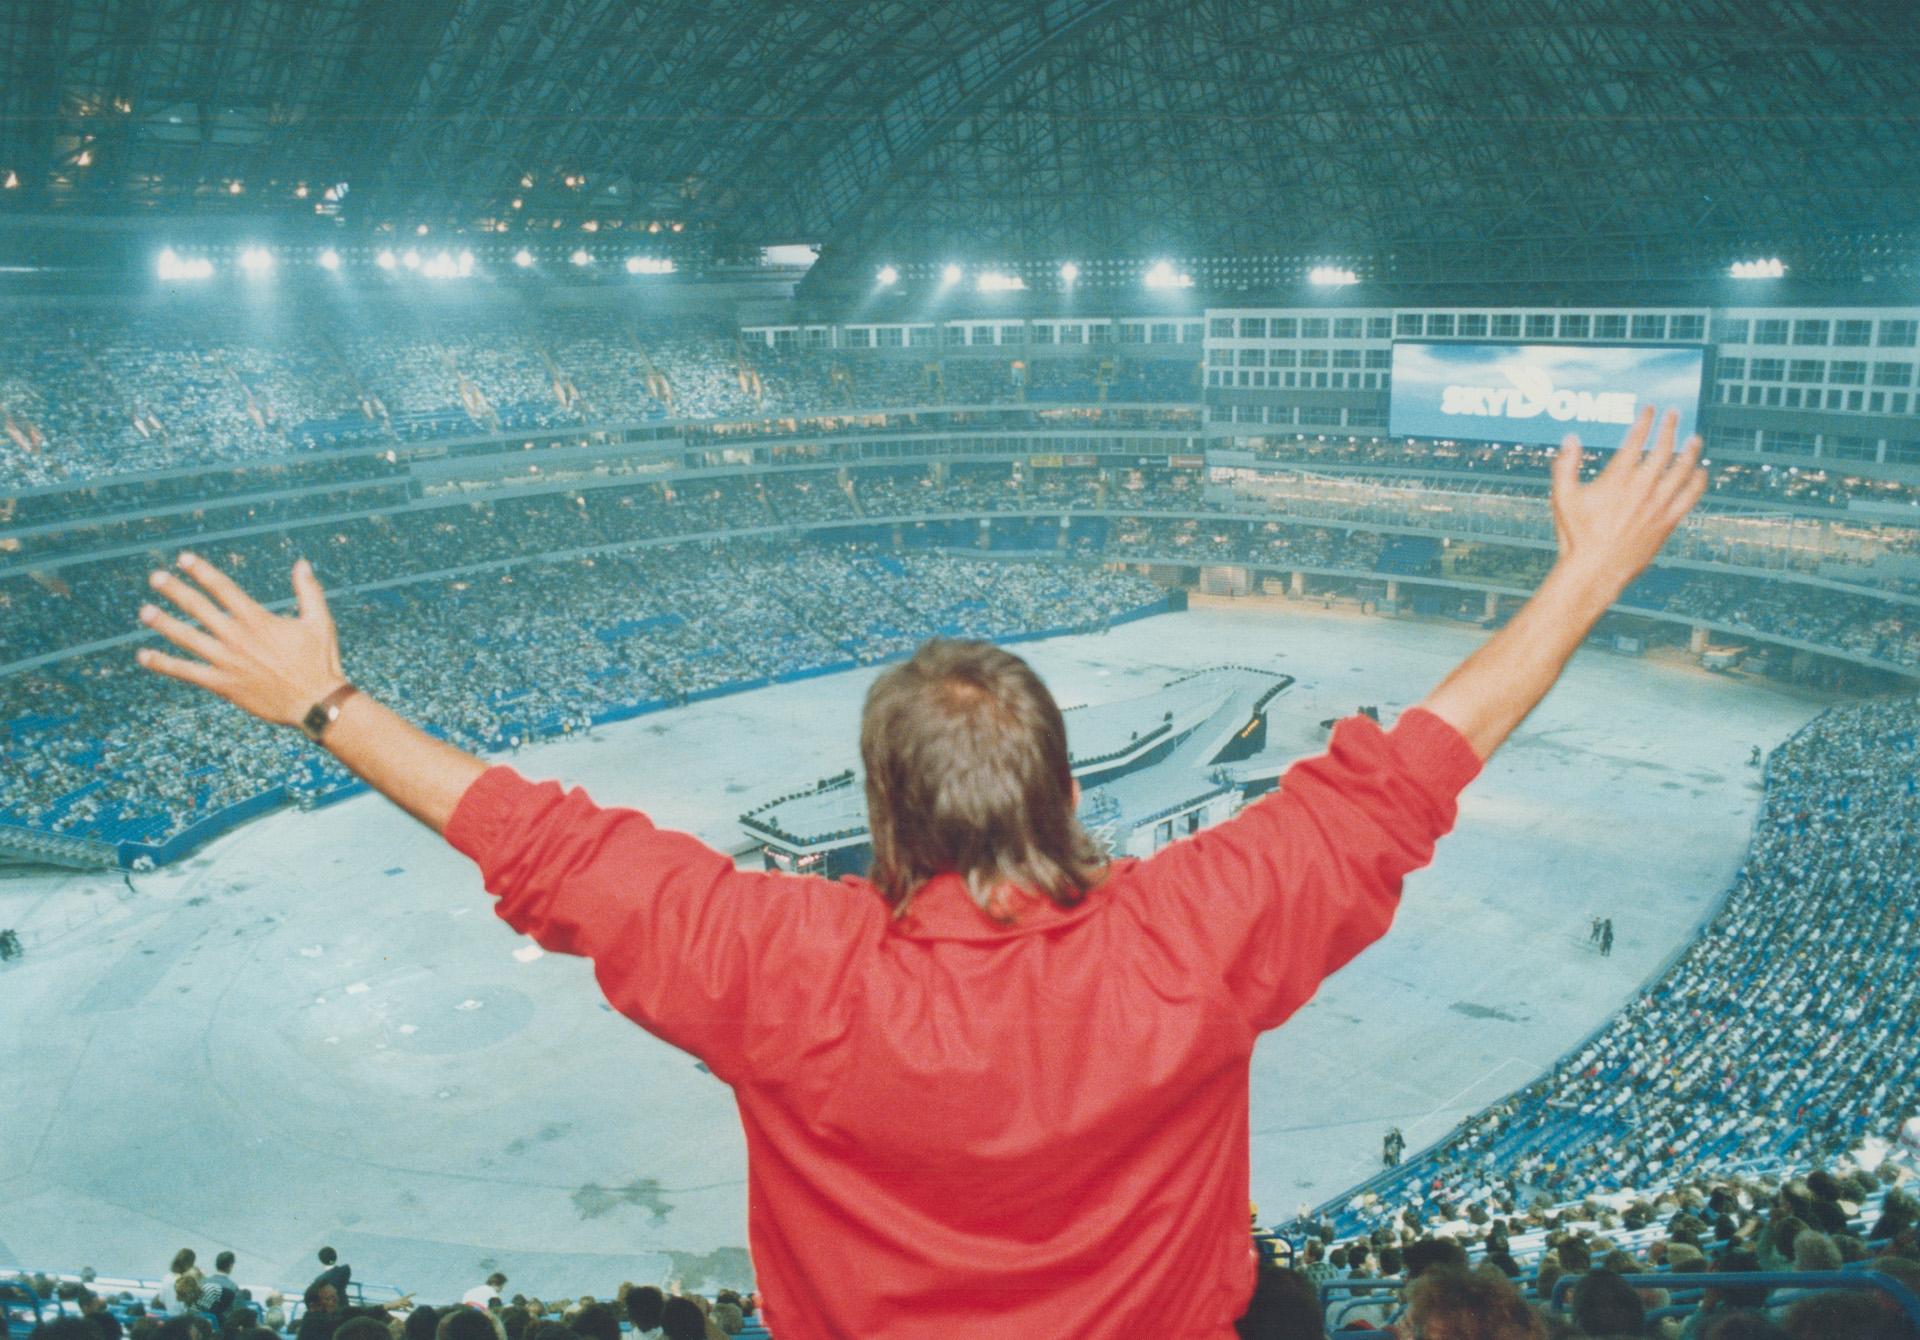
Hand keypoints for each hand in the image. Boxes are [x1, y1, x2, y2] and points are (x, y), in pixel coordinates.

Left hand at [136, 552, 346, 726]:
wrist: (316, 703)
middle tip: (155, 577)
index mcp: (258, 620)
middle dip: (175, 590)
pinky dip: (164, 664)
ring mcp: (227, 661)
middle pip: (198, 608)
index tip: (183, 559)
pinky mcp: (222, 684)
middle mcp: (237, 637)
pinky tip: (144, 656)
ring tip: (144, 611)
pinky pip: (186, 672)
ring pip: (187, 637)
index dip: (201, 571)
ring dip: (164, 623)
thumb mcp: (319, 621)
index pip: (222, 589)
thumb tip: (302, 563)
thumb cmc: (320, 661)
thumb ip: (308, 591)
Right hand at [1549, 406, 1706, 593]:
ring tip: (1695, 439)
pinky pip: (1689, 497)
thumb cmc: (1575, 535)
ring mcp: (1657, 505)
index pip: (1636, 440)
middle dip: (1670, 427)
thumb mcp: (1562, 498)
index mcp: (1617, 479)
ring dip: (1690, 451)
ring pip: (1682, 470)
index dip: (1645, 421)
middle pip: (1664, 449)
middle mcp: (1641, 488)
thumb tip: (1571, 439)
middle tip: (1674, 414)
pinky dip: (1697, 483)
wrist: (1595, 571)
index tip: (1651, 409)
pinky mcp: (1667, 522)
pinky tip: (1700, 474)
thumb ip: (1565, 465)